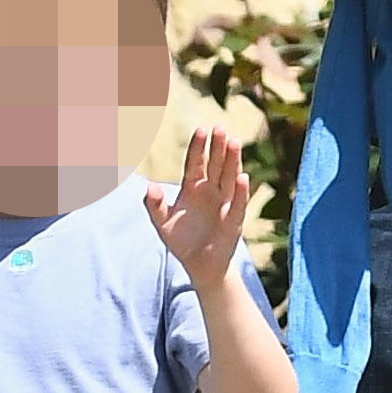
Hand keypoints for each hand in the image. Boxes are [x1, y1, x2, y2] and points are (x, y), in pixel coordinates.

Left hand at [144, 124, 251, 284]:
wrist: (200, 265)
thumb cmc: (181, 240)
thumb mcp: (162, 223)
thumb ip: (154, 205)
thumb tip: (149, 187)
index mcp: (193, 188)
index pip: (196, 163)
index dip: (198, 148)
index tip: (201, 129)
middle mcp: (211, 191)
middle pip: (215, 165)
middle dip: (218, 147)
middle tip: (220, 127)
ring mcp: (224, 203)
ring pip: (229, 177)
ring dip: (232, 161)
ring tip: (235, 142)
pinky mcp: (234, 219)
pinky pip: (238, 202)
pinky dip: (240, 191)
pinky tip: (242, 177)